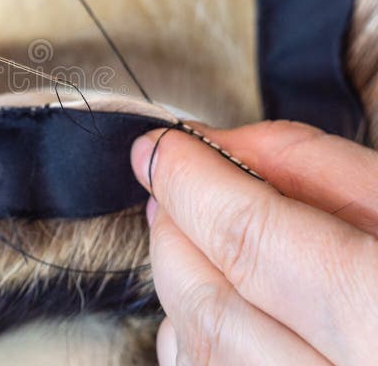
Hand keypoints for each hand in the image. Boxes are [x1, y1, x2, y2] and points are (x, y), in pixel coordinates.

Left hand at [131, 121, 377, 364]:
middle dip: (176, 232)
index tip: (163, 148)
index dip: (191, 182)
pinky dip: (201, 342)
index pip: (254, 240)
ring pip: (206, 357)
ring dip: (182, 285)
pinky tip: (214, 306)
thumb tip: (227, 145)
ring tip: (189, 233)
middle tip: (170, 186)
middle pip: (215, 307)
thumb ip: (327, 171)